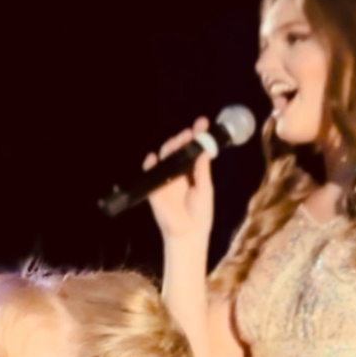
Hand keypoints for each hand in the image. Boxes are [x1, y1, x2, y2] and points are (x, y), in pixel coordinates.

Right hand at [144, 117, 215, 245]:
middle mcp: (179, 172)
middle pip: (178, 150)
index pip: (195, 149)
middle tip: (189, 133)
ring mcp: (166, 179)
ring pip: (165, 157)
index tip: (202, 123)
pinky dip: (150, 164)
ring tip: (176, 141)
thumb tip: (205, 151)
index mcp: (194, 172)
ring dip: (169, 147)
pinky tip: (154, 157)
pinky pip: (150, 172)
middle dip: (183, 138)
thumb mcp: (205, 190)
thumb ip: (202, 171)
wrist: (187, 233)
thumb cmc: (200, 214)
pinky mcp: (155, 188)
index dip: (198, 136)